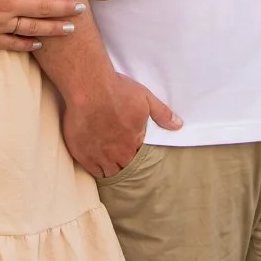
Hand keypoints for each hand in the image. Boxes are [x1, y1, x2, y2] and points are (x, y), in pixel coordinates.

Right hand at [61, 71, 181, 176]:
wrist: (89, 88)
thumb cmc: (117, 90)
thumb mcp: (146, 98)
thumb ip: (162, 114)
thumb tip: (178, 125)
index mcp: (134, 142)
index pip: (140, 159)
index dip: (138, 156)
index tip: (135, 152)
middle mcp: (118, 153)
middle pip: (125, 169)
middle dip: (126, 166)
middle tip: (123, 160)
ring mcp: (99, 155)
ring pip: (109, 173)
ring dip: (112, 169)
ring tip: (111, 165)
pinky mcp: (82, 153)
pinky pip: (92, 171)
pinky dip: (96, 169)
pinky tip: (97, 164)